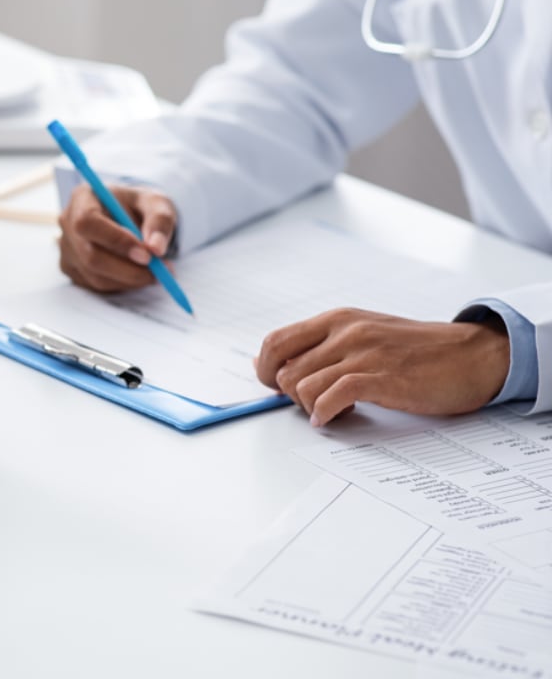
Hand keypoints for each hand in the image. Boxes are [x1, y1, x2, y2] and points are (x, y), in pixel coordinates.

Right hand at [57, 183, 177, 291]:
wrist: (128, 216)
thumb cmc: (139, 206)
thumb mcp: (156, 203)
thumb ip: (160, 220)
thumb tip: (156, 248)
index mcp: (82, 198)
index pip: (88, 222)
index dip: (116, 241)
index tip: (147, 255)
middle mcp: (67, 223)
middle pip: (90, 255)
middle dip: (128, 269)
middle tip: (159, 270)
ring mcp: (66, 249)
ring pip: (95, 275)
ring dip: (130, 279)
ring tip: (155, 271)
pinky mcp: (72, 268)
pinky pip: (97, 285)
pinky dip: (123, 284)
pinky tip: (137, 272)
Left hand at [254, 308, 509, 425]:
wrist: (473, 354)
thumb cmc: (418, 349)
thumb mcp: (365, 333)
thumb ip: (324, 345)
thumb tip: (275, 366)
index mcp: (338, 319)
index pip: (275, 341)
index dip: (264, 369)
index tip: (273, 386)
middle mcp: (346, 332)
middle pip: (284, 370)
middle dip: (289, 395)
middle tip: (312, 402)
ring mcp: (364, 355)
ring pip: (302, 385)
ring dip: (308, 406)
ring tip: (330, 410)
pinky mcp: (383, 379)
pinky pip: (331, 397)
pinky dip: (324, 413)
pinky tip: (331, 419)